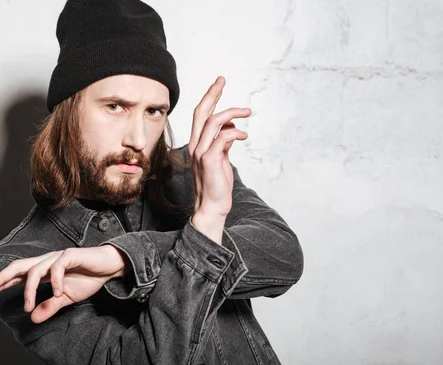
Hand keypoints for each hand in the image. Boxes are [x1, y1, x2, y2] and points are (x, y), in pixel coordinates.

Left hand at [0, 245, 126, 322]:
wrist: (109, 266)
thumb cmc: (87, 278)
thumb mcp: (67, 297)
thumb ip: (50, 306)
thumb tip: (33, 319)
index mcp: (44, 270)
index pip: (19, 274)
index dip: (3, 281)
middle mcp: (47, 261)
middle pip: (19, 266)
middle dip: (2, 277)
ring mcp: (57, 257)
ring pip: (35, 270)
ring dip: (29, 290)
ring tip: (28, 307)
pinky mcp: (70, 255)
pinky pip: (57, 267)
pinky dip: (55, 281)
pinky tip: (58, 293)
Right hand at [188, 77, 250, 241]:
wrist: (212, 206)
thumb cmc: (217, 184)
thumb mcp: (221, 159)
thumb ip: (223, 143)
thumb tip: (232, 129)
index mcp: (197, 144)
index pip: (200, 115)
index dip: (209, 97)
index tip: (219, 83)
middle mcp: (195, 145)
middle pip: (201, 112)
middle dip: (212, 94)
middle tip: (222, 79)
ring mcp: (201, 152)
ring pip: (213, 121)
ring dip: (232, 113)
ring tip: (247, 112)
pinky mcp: (210, 160)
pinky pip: (223, 137)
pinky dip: (235, 132)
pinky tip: (244, 136)